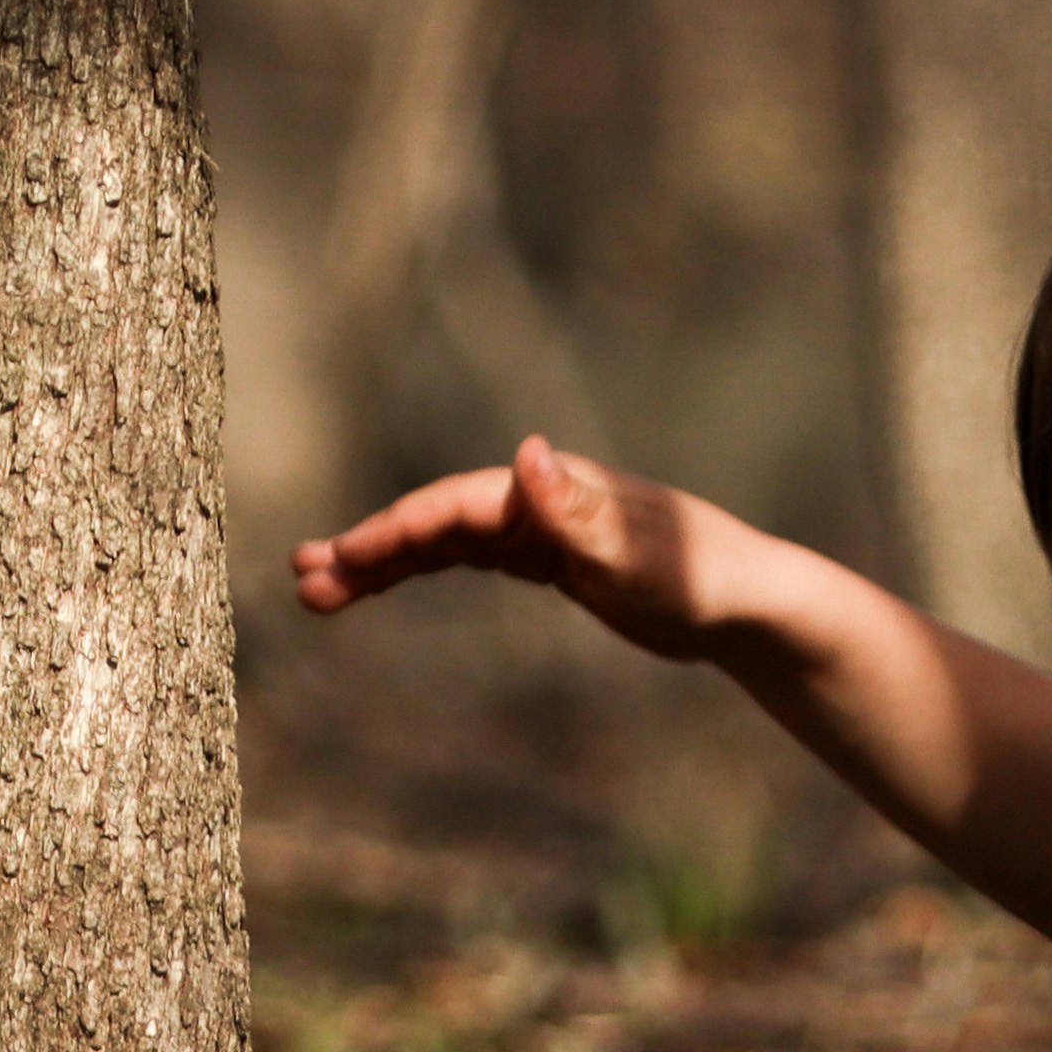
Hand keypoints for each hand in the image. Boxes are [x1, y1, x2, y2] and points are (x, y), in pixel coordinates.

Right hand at [289, 432, 752, 660]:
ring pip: (445, 542)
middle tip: (303, 579)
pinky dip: (425, 570)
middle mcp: (540, 499)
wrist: (747, 600)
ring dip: (385, 562)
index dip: (394, 535)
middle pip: (437, 522)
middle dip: (370, 550)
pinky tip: (384, 583)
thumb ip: (579, 511)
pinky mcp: (552, 558)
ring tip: (320, 590)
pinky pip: (471, 559)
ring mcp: (542, 527)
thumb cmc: (702, 578)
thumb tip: (526, 451)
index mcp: (552, 492)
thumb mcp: (638, 554)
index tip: (341, 563)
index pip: (454, 509)